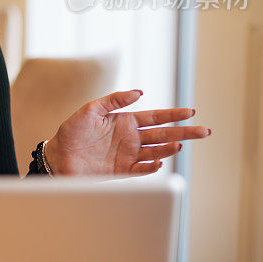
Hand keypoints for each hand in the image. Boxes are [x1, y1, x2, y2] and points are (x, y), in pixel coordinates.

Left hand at [44, 90, 209, 175]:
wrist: (57, 156)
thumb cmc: (72, 131)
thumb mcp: (91, 109)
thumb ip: (114, 100)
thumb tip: (139, 92)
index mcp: (125, 121)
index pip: (155, 117)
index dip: (173, 115)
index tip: (191, 112)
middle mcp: (130, 138)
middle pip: (163, 134)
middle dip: (184, 132)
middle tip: (205, 131)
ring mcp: (128, 155)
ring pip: (156, 152)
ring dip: (169, 148)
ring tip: (180, 144)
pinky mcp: (121, 170)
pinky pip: (142, 169)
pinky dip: (152, 166)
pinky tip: (160, 162)